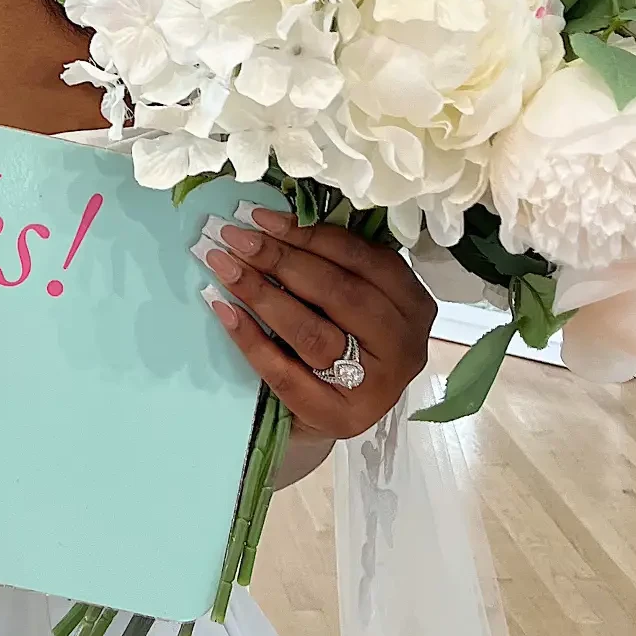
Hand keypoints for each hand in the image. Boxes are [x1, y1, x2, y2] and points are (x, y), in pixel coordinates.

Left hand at [197, 209, 436, 438]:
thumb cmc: (339, 344)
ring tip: (223, 266)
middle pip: (337, 292)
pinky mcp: (339, 418)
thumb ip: (330, 266)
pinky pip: (285, 374)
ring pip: (311, 332)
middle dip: (279, 259)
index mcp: (412, 306)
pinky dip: (251, 339)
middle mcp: (403, 347)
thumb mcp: (350, 303)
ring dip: (261, 293)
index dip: (308, 233)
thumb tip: (267, 223)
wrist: (327, 415)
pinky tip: (224, 311)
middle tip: (233, 238)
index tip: (258, 217)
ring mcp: (375, 387)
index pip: (361, 258)